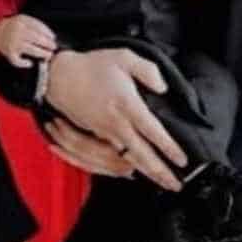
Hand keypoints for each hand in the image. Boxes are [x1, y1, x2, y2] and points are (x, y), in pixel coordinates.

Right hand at [0, 14, 58, 67]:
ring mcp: (13, 42)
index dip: (47, 33)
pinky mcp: (9, 52)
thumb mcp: (23, 20)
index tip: (53, 38)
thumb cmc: (14, 27)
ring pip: (31, 49)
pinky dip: (24, 63)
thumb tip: (51, 36)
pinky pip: (18, 60)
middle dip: (47, 44)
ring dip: (42, 53)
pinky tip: (30, 63)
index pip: (38, 26)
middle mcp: (17, 31)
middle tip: (54, 47)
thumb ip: (35, 25)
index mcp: (21, 21)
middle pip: (36, 38)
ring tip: (48, 55)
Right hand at [45, 48, 185, 191]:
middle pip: (141, 155)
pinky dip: (128, 167)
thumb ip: (148, 70)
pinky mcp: (97, 135)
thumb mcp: (124, 57)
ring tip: (161, 182)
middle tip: (176, 185)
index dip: (169, 148)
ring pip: (128, 160)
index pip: (153, 131)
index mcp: (126, 104)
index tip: (182, 160)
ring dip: (146, 172)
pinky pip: (115, 157)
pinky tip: (138, 171)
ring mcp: (105, 132)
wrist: (60, 77)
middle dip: (160, 172)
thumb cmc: (92, 66)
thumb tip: (163, 87)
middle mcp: (116, 123)